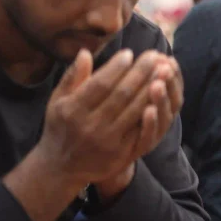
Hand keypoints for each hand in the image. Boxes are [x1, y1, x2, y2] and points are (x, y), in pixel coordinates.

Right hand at [34, 49, 183, 196]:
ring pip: (135, 111)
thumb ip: (72, 77)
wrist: (62, 168)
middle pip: (122, 94)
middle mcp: (90, 125)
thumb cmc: (61, 127)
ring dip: (152, 89)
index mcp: (73, 109)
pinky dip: (153, 113)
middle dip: (141, 73)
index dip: (117, 67)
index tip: (130, 53)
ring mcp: (108, 141)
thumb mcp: (58, 101)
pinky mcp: (122, 153)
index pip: (100, 84)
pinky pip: (141, 130)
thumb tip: (86, 52)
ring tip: (163, 70)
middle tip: (154, 56)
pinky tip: (162, 97)